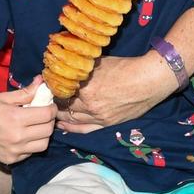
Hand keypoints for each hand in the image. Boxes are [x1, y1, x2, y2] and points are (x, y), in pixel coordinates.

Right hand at [0, 77, 56, 164]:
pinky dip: (32, 144)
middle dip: (49, 120)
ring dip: (43, 134)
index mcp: (15, 117)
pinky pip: (31, 153)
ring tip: (35, 126)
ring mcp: (15, 151)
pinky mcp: (11, 160)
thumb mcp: (4, 97)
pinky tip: (24, 136)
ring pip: (43, 144)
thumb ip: (26, 92)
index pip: (47, 114)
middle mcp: (17, 136)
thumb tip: (42, 83)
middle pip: (48, 130)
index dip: (51, 108)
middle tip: (43, 114)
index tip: (49, 105)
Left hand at [56, 55, 171, 133]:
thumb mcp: (97, 63)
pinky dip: (72, 128)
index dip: (50, 87)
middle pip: (63, 106)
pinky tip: (63, 125)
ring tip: (50, 111)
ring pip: (72, 119)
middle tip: (45, 99)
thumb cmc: (124, 67)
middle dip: (53, 102)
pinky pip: (85, 129)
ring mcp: (99, 117)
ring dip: (60, 115)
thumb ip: (81, 69)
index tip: (45, 84)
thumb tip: (66, 68)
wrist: (148, 80)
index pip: (60, 90)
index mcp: (86, 88)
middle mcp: (90, 105)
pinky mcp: (107, 124)